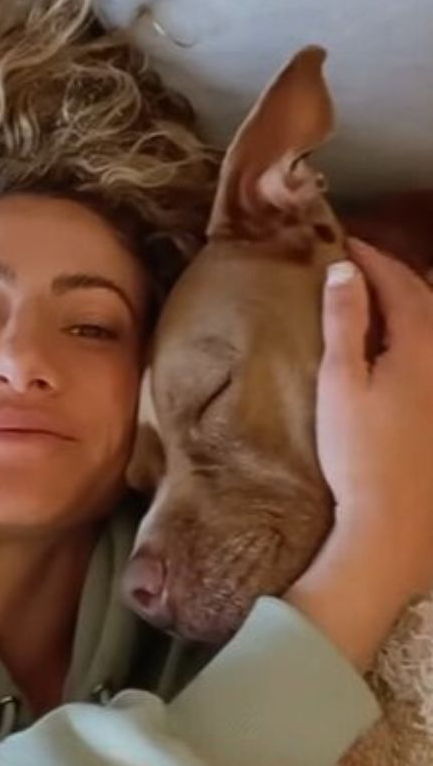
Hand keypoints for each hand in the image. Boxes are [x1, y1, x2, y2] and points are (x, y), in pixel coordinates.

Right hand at [286, 238, 432, 668]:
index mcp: (419, 346)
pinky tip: (403, 349)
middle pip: (426, 300)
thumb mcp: (340, 382)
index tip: (345, 243)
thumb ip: (344, 323)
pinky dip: (420, 334)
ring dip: (413, 303)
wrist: (391, 522)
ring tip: (383, 297)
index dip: (372, 260)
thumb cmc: (359, 452)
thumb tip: (345, 270)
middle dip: (396, 274)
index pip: (399, 284)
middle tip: (363, 264)